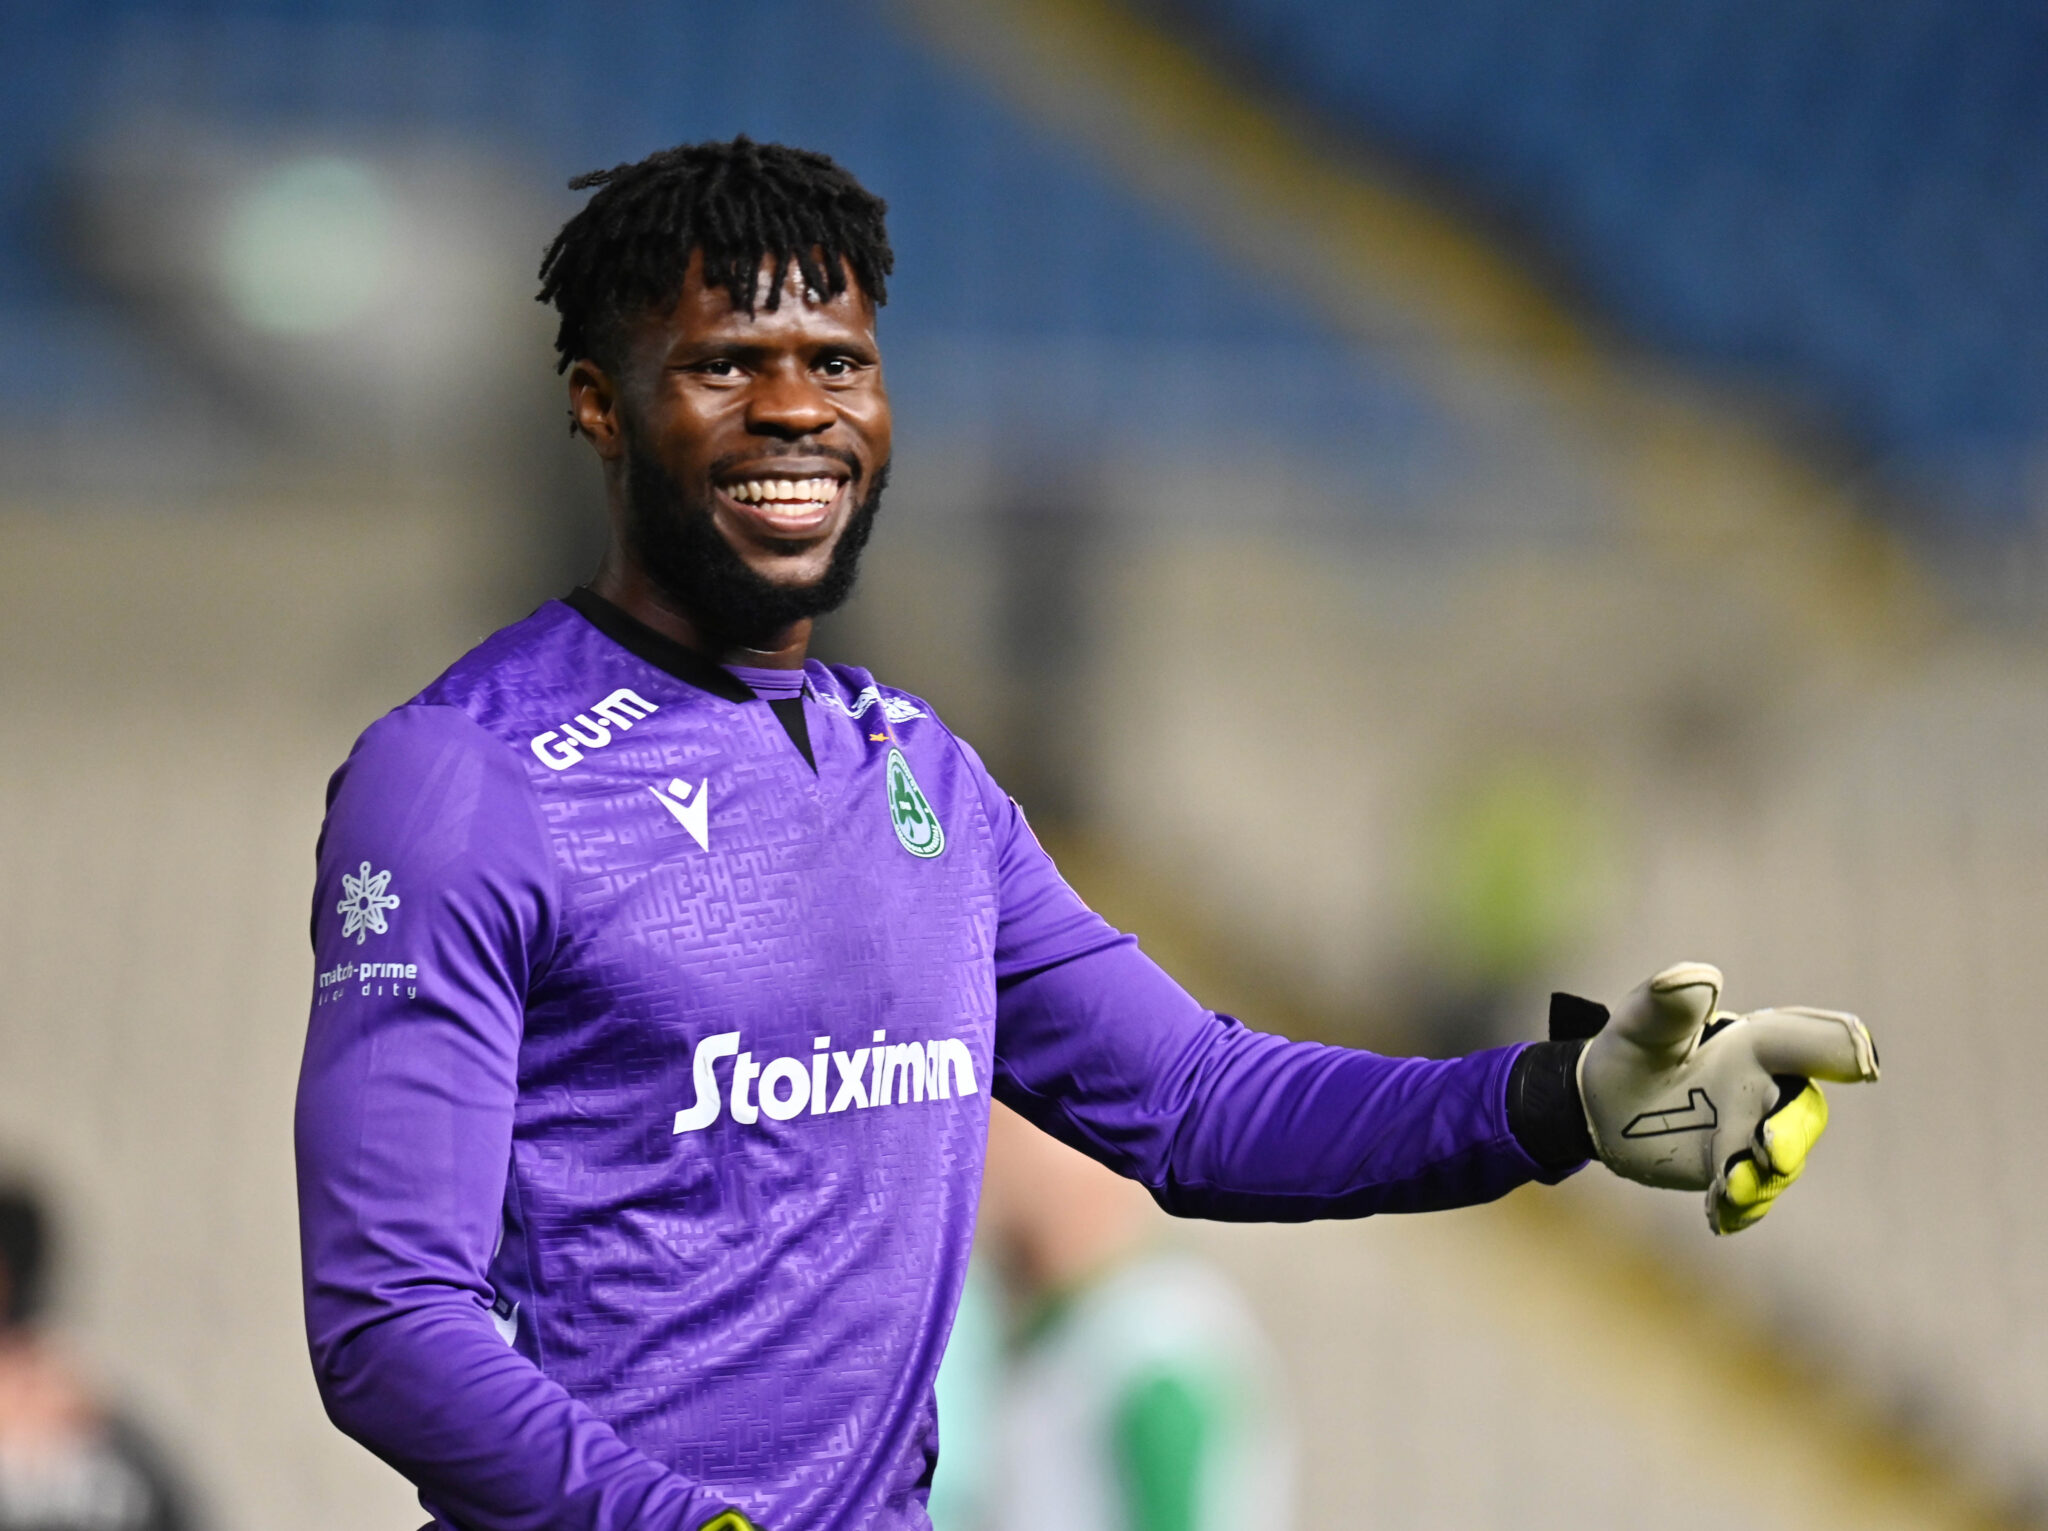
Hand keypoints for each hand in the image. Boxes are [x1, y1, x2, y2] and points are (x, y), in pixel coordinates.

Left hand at [1575, 963, 1877, 1234]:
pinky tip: (1719, 1217)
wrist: (1607, 1104)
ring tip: (1728, 1187)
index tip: (1864, 1064)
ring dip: (1761, 1178)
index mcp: (1756, 1044)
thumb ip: (1666, 1003)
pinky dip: (1739, 1208)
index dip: (1840, 1048)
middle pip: (1804, 1113)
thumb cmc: (1634, 1051)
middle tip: (1772, 1152)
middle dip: (1795, 1134)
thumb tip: (1699, 976)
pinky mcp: (1736, 1175)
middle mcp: (1767, 1090)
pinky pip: (1751, 1197)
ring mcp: (1755, 1136)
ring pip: (1781, 1161)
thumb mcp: (1640, 1024)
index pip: (1806, 1040)